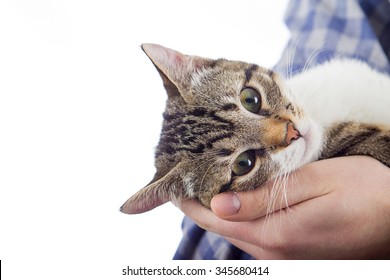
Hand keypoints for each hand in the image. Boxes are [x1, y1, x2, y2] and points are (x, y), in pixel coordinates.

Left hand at [177, 156, 389, 258]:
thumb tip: (219, 205)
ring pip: (233, 231)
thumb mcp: (316, 184)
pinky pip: (250, 234)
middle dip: (196, 203)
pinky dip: (234, 216)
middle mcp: (273, 251)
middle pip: (219, 227)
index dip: (188, 202)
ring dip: (213, 209)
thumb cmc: (364, 192)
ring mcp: (281, 255)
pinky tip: (231, 198)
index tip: (170, 183)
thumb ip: (266, 197)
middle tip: (181, 177)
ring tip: (200, 182)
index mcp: (276, 234)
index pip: (215, 219)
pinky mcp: (289, 251)